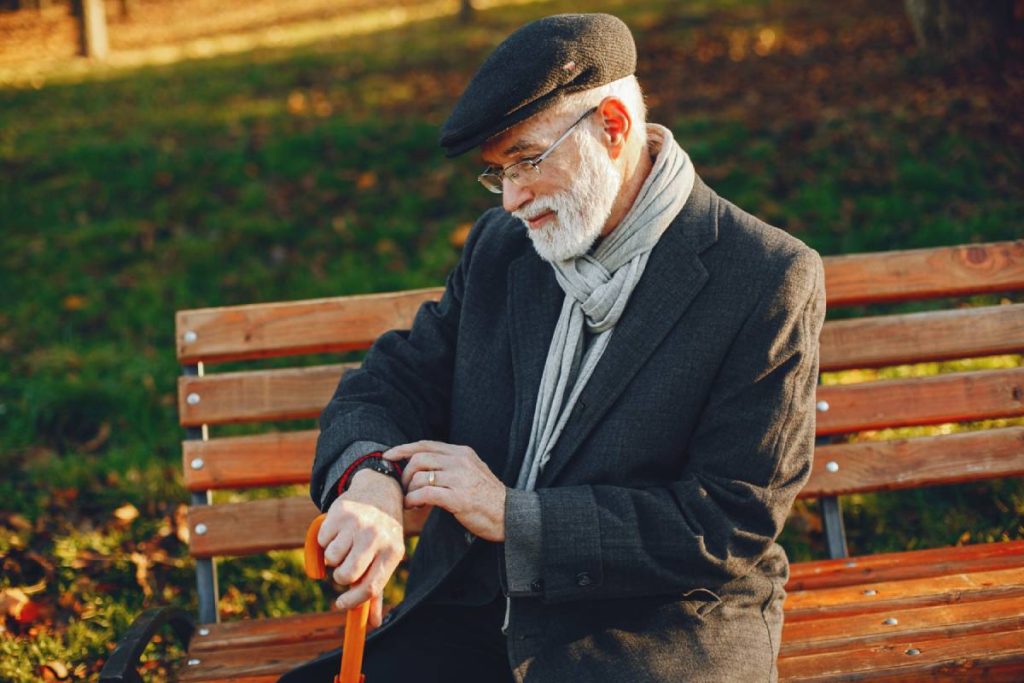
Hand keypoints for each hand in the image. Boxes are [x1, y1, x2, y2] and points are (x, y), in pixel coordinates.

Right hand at [318, 469, 403, 628]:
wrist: (378, 492)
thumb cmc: (381, 534)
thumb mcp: (386, 556)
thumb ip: (376, 589)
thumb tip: (372, 624)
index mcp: (392, 552)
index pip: (370, 588)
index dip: (352, 601)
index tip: (340, 604)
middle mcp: (376, 537)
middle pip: (347, 575)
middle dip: (340, 577)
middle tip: (344, 569)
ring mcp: (358, 524)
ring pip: (331, 559)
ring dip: (333, 557)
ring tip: (345, 544)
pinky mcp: (340, 512)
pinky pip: (322, 541)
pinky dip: (325, 541)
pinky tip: (339, 530)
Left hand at [383, 440, 506, 541]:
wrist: (510, 515)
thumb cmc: (488, 497)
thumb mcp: (472, 471)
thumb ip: (451, 464)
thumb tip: (422, 463)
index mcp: (462, 453)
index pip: (426, 445)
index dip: (403, 449)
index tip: (388, 456)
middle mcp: (460, 461)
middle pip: (419, 459)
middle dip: (405, 474)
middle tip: (405, 489)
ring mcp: (460, 479)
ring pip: (420, 476)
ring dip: (409, 490)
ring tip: (411, 501)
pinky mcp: (458, 498)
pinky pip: (425, 494)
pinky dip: (413, 500)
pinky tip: (413, 506)